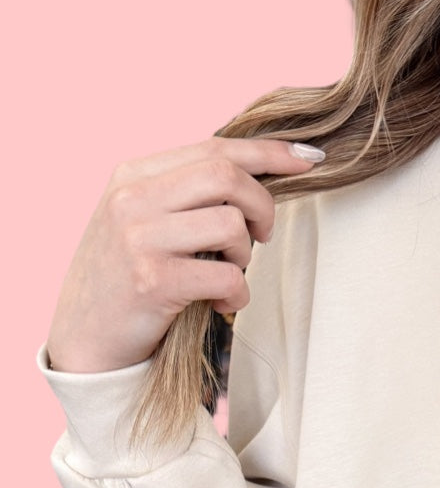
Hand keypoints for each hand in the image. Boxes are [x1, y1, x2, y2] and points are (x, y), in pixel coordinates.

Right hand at [45, 136, 322, 374]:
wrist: (84, 339)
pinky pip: (227, 276)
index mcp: (134, 175)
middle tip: (263, 237)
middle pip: (226, 176)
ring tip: (229, 273)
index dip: (268, 153)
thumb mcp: (142, 222)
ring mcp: (140, 238)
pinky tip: (222, 304)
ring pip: (230, 224)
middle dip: (262, 206)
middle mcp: (133, 198)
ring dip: (246, 255)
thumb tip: (253, 178)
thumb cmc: (125, 280)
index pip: (214, 148)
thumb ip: (184, 196)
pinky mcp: (154, 281)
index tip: (307, 160)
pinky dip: (238, 295)